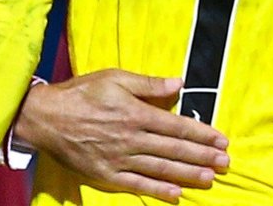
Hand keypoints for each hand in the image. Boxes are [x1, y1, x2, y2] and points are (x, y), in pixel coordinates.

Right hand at [14, 69, 228, 202]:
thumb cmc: (81, 93)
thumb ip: (148, 84)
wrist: (45, 117)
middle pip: (173, 149)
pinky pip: (137, 184)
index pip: (176, 125)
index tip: (221, 140)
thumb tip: (179, 83)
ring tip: (210, 179)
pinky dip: (158, 190)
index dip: (202, 134)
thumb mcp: (114, 78)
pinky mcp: (106, 174)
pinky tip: (176, 194)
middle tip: (226, 163)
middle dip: (203, 157)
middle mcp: (130, 138)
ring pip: (160, 168)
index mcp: (135, 112)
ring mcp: (119, 158)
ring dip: (188, 174)